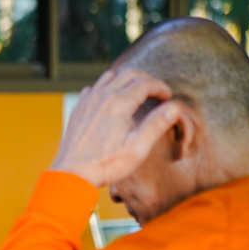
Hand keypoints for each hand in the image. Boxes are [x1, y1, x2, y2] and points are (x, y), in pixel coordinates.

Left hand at [51, 68, 183, 187]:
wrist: (73, 174)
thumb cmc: (106, 164)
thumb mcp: (138, 148)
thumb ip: (157, 124)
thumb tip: (174, 107)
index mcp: (118, 104)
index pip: (145, 83)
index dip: (160, 87)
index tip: (167, 96)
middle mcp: (101, 97)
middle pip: (128, 75)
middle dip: (146, 80)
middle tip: (156, 92)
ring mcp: (87, 101)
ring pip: (109, 78)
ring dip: (125, 81)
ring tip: (135, 94)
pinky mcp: (78, 109)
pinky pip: (93, 88)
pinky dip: (105, 88)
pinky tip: (110, 101)